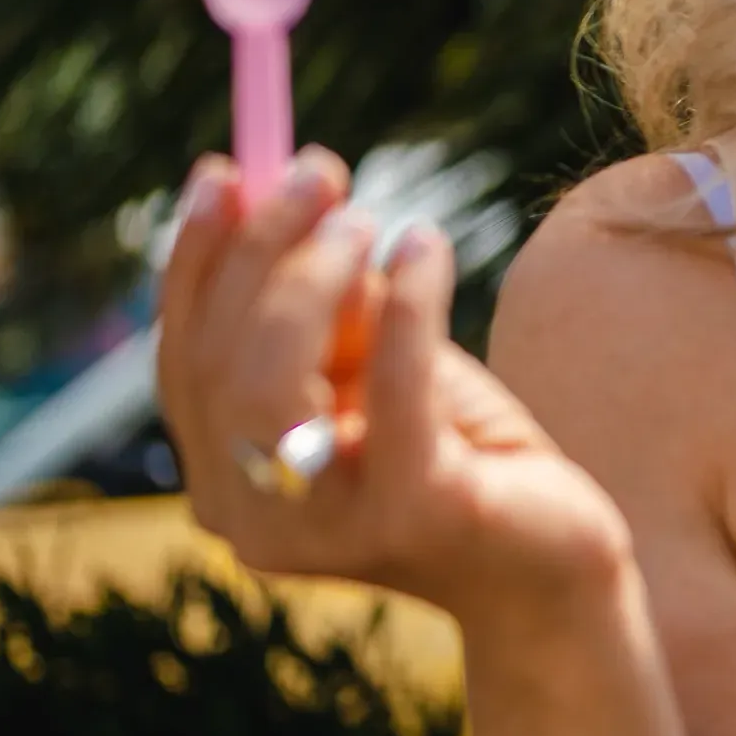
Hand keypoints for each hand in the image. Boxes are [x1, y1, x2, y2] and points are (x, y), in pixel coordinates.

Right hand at [154, 149, 632, 626]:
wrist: (552, 564)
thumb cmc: (460, 454)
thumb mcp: (377, 370)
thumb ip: (326, 308)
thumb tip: (284, 191)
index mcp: (224, 484)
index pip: (183, 360)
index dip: (196, 263)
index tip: (224, 173)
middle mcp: (251, 519)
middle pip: (218, 362)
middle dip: (261, 251)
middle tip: (319, 172)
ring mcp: (324, 527)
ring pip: (269, 380)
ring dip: (314, 277)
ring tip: (374, 219)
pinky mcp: (413, 512)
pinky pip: (393, 387)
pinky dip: (407, 303)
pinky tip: (428, 244)